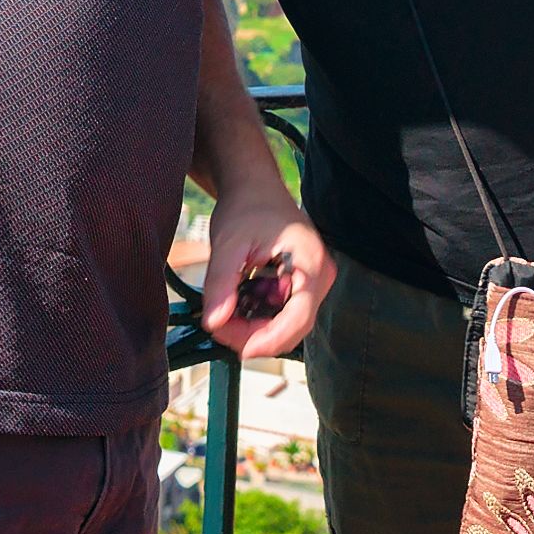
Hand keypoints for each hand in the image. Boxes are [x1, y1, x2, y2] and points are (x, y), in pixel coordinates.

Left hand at [199, 183, 332, 359]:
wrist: (254, 187)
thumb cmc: (246, 207)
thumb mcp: (228, 244)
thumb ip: (220, 284)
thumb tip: (212, 323)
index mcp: (311, 264)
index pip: (299, 319)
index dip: (268, 340)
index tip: (237, 346)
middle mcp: (320, 277)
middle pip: (292, 328)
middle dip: (254, 335)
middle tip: (217, 326)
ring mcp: (313, 283)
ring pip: (286, 325)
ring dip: (253, 328)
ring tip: (222, 314)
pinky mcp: (301, 287)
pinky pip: (282, 314)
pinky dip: (257, 317)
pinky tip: (235, 305)